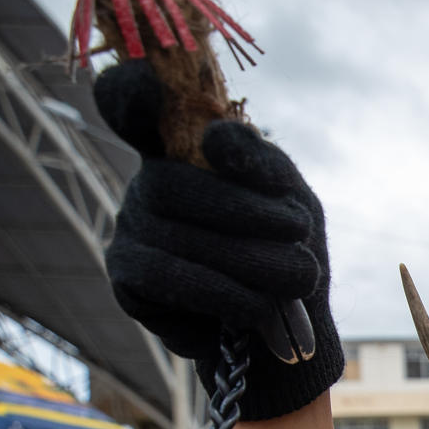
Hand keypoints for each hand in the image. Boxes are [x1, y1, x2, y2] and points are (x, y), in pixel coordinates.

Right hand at [95, 61, 342, 419]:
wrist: (288, 338)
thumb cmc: (291, 256)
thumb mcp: (295, 202)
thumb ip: (263, 163)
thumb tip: (214, 140)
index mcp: (185, 149)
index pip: (133, 102)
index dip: (131, 91)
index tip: (151, 90)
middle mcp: (149, 183)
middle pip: (172, 182)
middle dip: (244, 210)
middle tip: (301, 234)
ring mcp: (130, 228)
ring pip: (175, 233)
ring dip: (248, 259)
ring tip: (300, 278)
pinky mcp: (127, 279)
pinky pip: (167, 278)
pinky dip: (223, 293)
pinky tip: (258, 308)